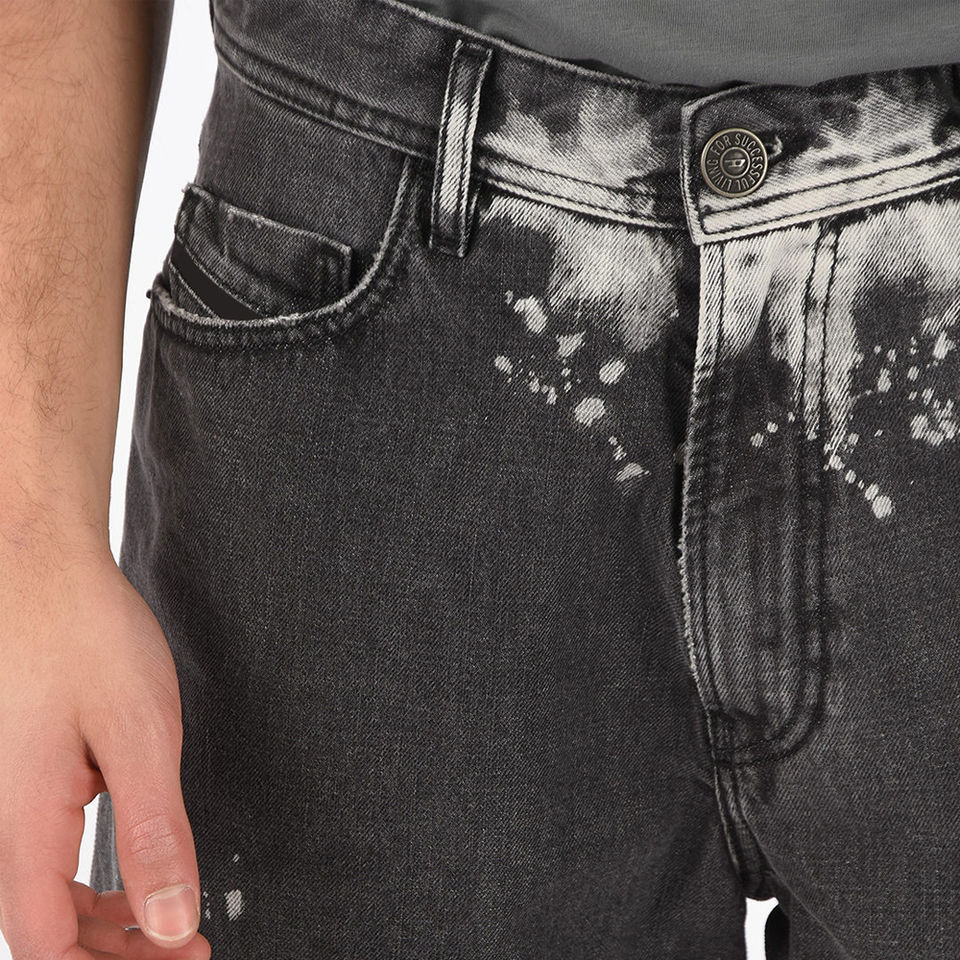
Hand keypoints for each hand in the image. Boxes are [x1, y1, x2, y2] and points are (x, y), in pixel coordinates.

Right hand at [0, 529, 209, 957]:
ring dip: (104, 920)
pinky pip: (47, 849)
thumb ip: (155, 832)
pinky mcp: (22, 773)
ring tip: (163, 919)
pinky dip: (93, 874)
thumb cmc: (85, 634)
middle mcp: (6, 818)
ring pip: (44, 892)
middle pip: (43, 929)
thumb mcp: (141, 733)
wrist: (40, 566)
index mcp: (26, 820)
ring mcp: (10, 796)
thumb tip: (169, 922)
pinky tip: (129, 859)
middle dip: (112, 954)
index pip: (45, 945)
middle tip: (182, 949)